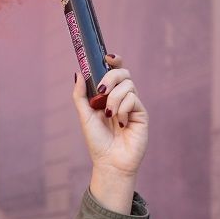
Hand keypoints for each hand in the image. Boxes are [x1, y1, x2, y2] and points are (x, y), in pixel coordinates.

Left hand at [71, 65, 146, 213]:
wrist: (109, 161)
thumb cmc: (97, 141)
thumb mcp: (84, 115)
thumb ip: (80, 95)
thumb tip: (77, 72)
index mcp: (109, 95)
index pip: (115, 70)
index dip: (114, 60)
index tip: (107, 56)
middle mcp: (123, 97)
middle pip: (123, 73)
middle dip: (111, 77)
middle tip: (101, 90)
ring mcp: (133, 105)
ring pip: (128, 85)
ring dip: (114, 98)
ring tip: (109, 115)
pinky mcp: (141, 113)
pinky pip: (133, 99)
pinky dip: (123, 109)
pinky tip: (121, 123)